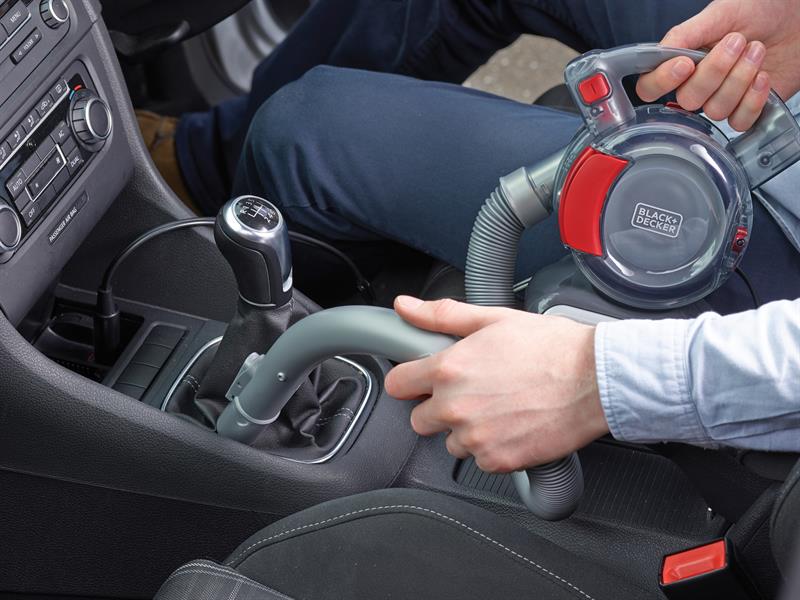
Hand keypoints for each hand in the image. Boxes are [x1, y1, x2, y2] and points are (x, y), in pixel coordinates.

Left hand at [384, 297, 608, 472]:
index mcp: (448, 369)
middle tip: (470, 394)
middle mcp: (455, 406)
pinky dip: (493, 447)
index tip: (422, 380)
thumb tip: (406, 307)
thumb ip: (442, 316)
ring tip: (499, 409)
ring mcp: (476, 437)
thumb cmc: (552, 348)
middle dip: (437, 408)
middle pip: (418, 420)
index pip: (397, 384)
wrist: (597, 379)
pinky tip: (514, 425)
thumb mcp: (494, 319)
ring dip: (466, 430)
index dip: (410, 380)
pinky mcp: (498, 460)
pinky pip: (480, 460)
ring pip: (450, 442)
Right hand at [636, 0, 799, 130]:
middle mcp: (699, 84)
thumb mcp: (719, 12)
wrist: (796, 15)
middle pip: (687, 100)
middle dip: (716, 71)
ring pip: (715, 110)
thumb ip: (684, 34)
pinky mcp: (747, 109)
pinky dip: (753, 100)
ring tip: (756, 51)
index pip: (651, 87)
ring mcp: (722, 98)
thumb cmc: (761, 8)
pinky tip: (763, 76)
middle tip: (737, 41)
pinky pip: (739, 121)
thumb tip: (661, 54)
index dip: (663, 81)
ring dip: (740, 79)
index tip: (685, 64)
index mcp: (682, 61)